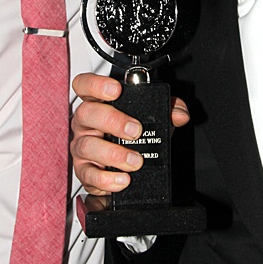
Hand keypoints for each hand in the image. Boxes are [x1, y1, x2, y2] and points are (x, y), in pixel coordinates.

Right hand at [71, 72, 188, 195]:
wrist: (128, 167)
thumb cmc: (133, 135)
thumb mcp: (153, 119)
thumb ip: (169, 110)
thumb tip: (180, 114)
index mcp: (98, 103)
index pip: (85, 85)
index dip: (96, 84)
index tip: (116, 90)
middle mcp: (86, 123)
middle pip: (86, 113)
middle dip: (113, 120)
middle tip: (135, 131)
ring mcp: (82, 147)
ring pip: (87, 145)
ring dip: (113, 154)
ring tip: (135, 161)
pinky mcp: (84, 171)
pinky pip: (88, 175)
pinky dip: (106, 179)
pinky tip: (123, 179)